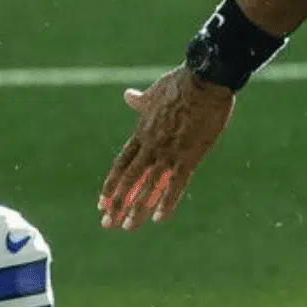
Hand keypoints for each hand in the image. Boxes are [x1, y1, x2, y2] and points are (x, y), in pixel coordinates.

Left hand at [98, 66, 234, 230]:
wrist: (205, 79)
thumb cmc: (180, 83)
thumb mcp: (154, 93)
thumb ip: (140, 101)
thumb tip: (127, 95)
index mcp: (142, 134)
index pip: (121, 165)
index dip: (111, 185)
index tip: (101, 202)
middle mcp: (151, 147)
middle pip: (129, 181)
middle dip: (116, 204)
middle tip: (107, 223)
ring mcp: (169, 153)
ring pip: (148, 187)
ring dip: (137, 209)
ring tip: (128, 227)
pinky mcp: (190, 156)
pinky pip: (176, 184)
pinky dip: (167, 202)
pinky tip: (159, 219)